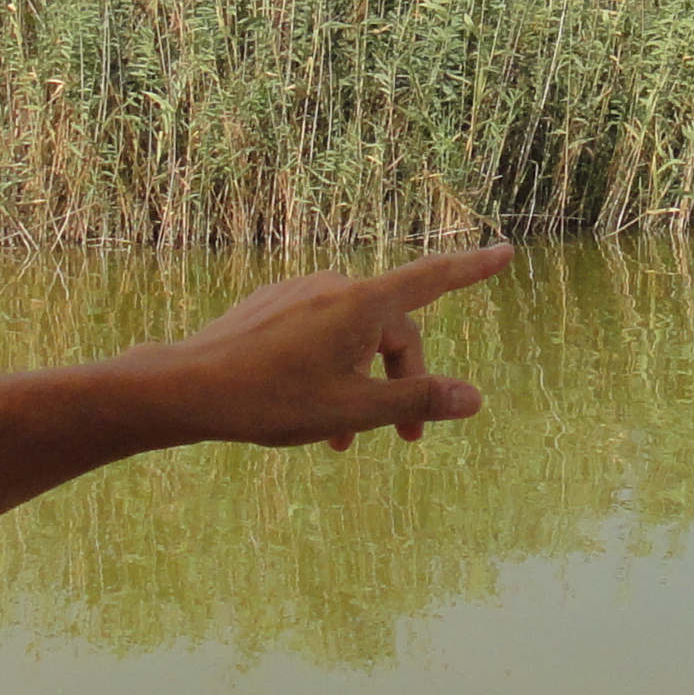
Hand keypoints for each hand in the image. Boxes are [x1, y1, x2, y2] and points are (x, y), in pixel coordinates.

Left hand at [148, 245, 512, 453]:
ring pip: (354, 337)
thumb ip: (415, 399)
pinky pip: (319, 333)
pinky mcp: (272, 306)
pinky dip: (331, 369)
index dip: (472, 269)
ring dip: (363, 382)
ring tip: (344, 441)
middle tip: (407, 438)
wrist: (187, 387)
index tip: (506, 253)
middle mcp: (334, 287)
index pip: (432, 280)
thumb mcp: (353, 410)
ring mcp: (299, 292)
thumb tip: (474, 398)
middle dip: (405, 381)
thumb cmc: (271, 400)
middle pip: (393, 330)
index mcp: (361, 305)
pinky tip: (308, 411)